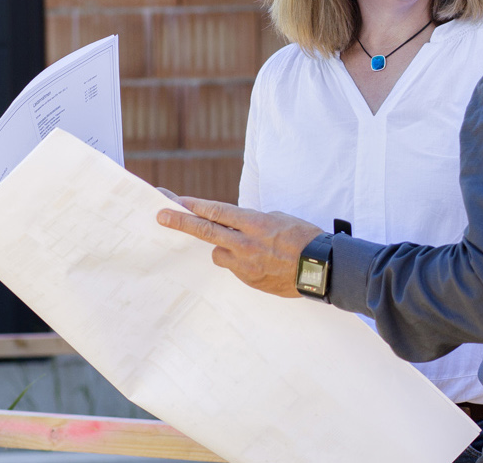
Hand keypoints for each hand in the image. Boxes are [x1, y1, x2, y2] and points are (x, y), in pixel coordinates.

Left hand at [157, 197, 324, 297]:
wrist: (322, 268)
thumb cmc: (304, 238)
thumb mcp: (279, 219)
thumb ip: (252, 221)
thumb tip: (235, 225)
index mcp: (255, 223)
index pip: (217, 211)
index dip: (194, 206)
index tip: (175, 201)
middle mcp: (246, 243)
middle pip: (206, 231)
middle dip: (180, 222)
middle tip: (160, 216)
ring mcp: (246, 264)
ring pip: (219, 253)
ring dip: (224, 247)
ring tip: (248, 248)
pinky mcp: (249, 280)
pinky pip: (235, 268)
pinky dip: (240, 262)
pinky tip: (260, 261)